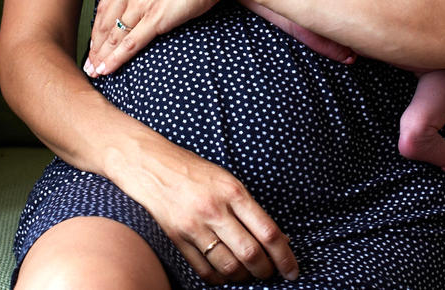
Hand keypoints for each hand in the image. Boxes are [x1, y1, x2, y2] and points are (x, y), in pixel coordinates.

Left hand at [86, 0, 234, 76]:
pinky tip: (106, 69)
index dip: (96, 27)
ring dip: (101, 56)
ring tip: (94, 72)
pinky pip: (130, 43)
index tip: (94, 41)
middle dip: (94, 46)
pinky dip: (116, 59)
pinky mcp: (156, 19)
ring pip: (114, 36)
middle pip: (104, 23)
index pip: (104, 6)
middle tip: (88, 63)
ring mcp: (141, 4)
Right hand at [122, 143, 298, 283]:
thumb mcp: (228, 180)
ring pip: (229, 267)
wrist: (152, 165)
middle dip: (266, 271)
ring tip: (248, 274)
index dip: (285, 256)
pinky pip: (204, 271)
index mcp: (233, 192)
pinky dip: (219, 279)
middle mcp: (215, 210)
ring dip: (244, 277)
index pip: (268, 232)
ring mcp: (194, 226)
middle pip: (251, 254)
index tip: (292, 270)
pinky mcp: (177, 239)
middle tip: (270, 273)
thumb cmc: (195, 171)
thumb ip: (250, 208)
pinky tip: (225, 274)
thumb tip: (277, 238)